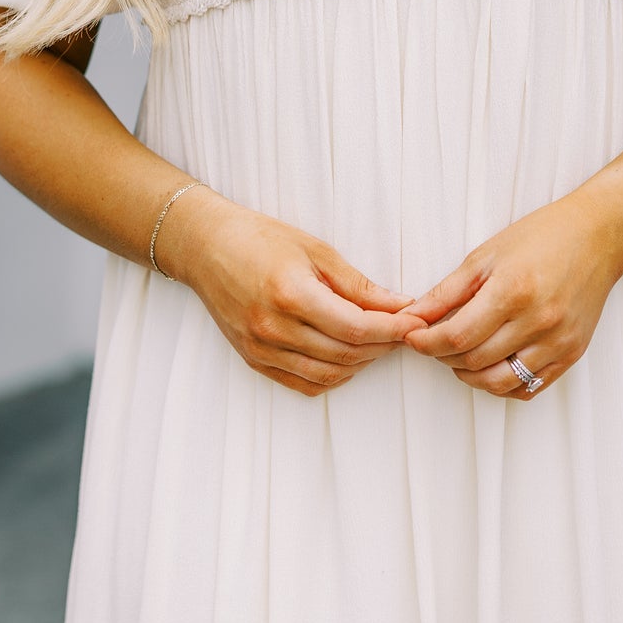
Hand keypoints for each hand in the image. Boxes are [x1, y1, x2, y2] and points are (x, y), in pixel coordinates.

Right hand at [156, 186, 418, 396]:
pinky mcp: (253, 359)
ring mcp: (260, 348)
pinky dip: (332, 376)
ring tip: (379, 342)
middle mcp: (273, 328)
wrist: (206, 247)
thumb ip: (357, 284)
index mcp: (291, 294)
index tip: (416, 322)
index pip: (355, 327)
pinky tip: (347, 358)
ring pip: (328, 374)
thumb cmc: (260, 239)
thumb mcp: (315, 249)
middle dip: (383, 345)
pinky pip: (303, 383)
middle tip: (404, 330)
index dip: (392, 329)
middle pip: (346, 354)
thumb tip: (399, 305)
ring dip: (361, 363)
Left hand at [400, 191, 622, 397]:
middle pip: (474, 361)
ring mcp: (558, 342)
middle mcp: (538, 321)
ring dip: (468, 375)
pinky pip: (527, 388)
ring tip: (459, 355)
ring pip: (498, 382)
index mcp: (513, 291)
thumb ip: (447, 292)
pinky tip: (490, 365)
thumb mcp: (486, 255)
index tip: (413, 337)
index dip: (426, 342)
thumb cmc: (542, 237)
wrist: (597, 237)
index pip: (457, 336)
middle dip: (443, 356)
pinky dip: (501, 384)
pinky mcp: (571, 354)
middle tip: (433, 341)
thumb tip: (413, 316)